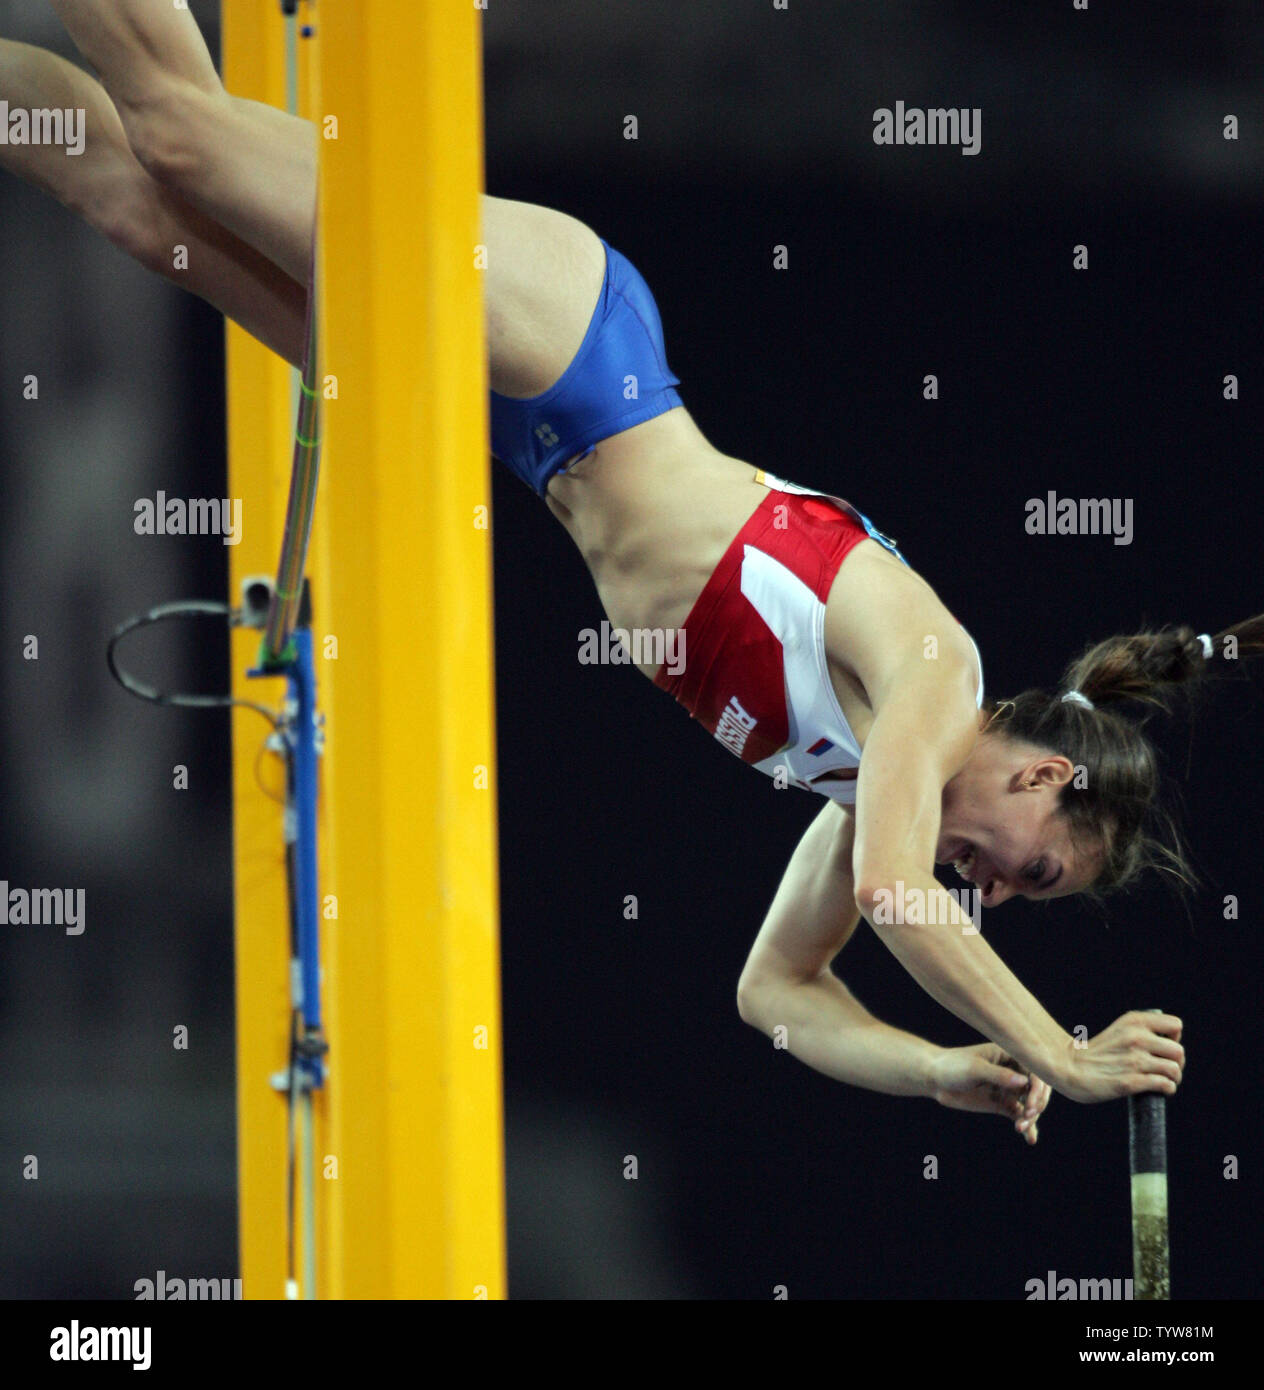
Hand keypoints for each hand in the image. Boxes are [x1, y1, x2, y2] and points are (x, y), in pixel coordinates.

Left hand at [930, 1043, 1052, 1143]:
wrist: (935, 1079)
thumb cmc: (953, 1066)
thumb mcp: (975, 1069)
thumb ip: (999, 1075)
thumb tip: (1025, 1082)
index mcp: (1009, 1054)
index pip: (1034, 1070)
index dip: (1038, 1087)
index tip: (1032, 1104)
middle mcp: (1013, 1071)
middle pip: (1036, 1088)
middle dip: (1037, 1103)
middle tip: (1029, 1115)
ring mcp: (1008, 1088)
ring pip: (1030, 1104)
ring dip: (1031, 1117)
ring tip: (1021, 1127)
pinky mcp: (1002, 1103)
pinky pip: (1019, 1115)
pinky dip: (1027, 1126)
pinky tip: (1031, 1139)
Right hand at [1054, 1011, 1184, 1102]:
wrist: (1068, 1066)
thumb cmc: (1097, 1052)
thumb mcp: (1120, 1030)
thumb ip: (1143, 1032)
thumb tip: (1172, 1046)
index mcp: (1133, 1021)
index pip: (1175, 1025)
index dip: (1174, 1039)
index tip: (1162, 1048)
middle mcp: (1136, 1038)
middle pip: (1179, 1051)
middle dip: (1177, 1063)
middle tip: (1165, 1069)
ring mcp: (1134, 1060)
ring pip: (1174, 1069)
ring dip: (1173, 1078)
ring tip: (1164, 1081)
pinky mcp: (1131, 1082)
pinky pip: (1165, 1085)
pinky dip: (1167, 1089)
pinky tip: (1160, 1089)